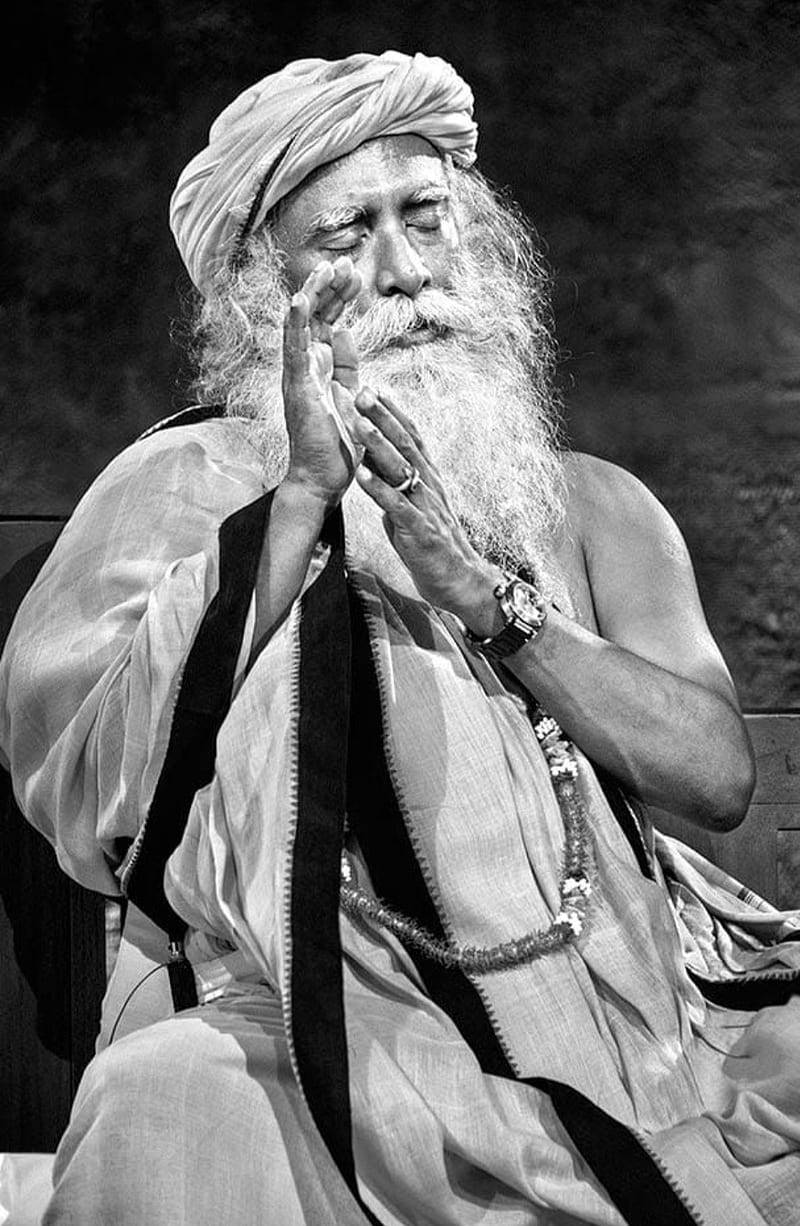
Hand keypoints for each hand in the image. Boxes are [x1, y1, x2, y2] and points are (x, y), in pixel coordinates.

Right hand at [282, 258, 362, 507]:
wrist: (323, 480)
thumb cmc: (336, 444)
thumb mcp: (351, 395)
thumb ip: (348, 366)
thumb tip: (348, 333)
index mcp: (321, 367)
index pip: (327, 321)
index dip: (339, 296)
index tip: (354, 275)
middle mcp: (305, 366)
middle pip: (314, 316)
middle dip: (330, 287)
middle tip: (345, 263)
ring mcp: (298, 375)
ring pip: (300, 325)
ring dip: (312, 294)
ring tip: (326, 269)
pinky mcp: (297, 388)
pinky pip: (293, 350)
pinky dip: (294, 324)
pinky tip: (299, 299)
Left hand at [353, 389, 502, 632]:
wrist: (461, 582)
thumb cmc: (436, 549)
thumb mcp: (415, 512)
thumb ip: (398, 493)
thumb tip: (378, 477)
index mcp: (430, 481)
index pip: (413, 439)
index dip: (394, 414)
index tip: (375, 390)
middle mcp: (430, 487)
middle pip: (406, 445)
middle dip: (383, 418)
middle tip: (363, 393)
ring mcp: (426, 508)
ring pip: (401, 470)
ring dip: (378, 445)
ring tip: (359, 425)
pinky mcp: (419, 531)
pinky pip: (396, 506)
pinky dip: (378, 489)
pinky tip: (361, 474)